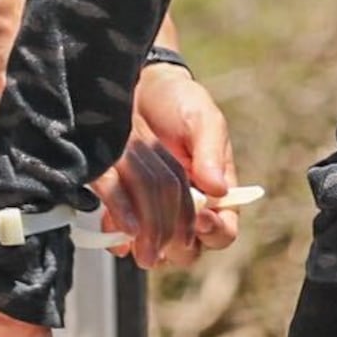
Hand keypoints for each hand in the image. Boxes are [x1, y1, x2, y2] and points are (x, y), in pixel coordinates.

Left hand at [100, 63, 240, 269]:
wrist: (138, 87)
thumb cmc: (178, 100)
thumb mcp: (201, 119)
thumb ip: (210, 151)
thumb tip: (220, 189)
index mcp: (216, 192)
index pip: (223, 230)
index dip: (215, 232)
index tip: (201, 217)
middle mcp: (188, 208)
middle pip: (189, 249)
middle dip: (176, 246)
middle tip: (161, 232)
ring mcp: (156, 209)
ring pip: (156, 248)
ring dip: (146, 246)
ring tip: (133, 235)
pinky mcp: (127, 205)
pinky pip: (125, 234)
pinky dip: (119, 237)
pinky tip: (113, 228)